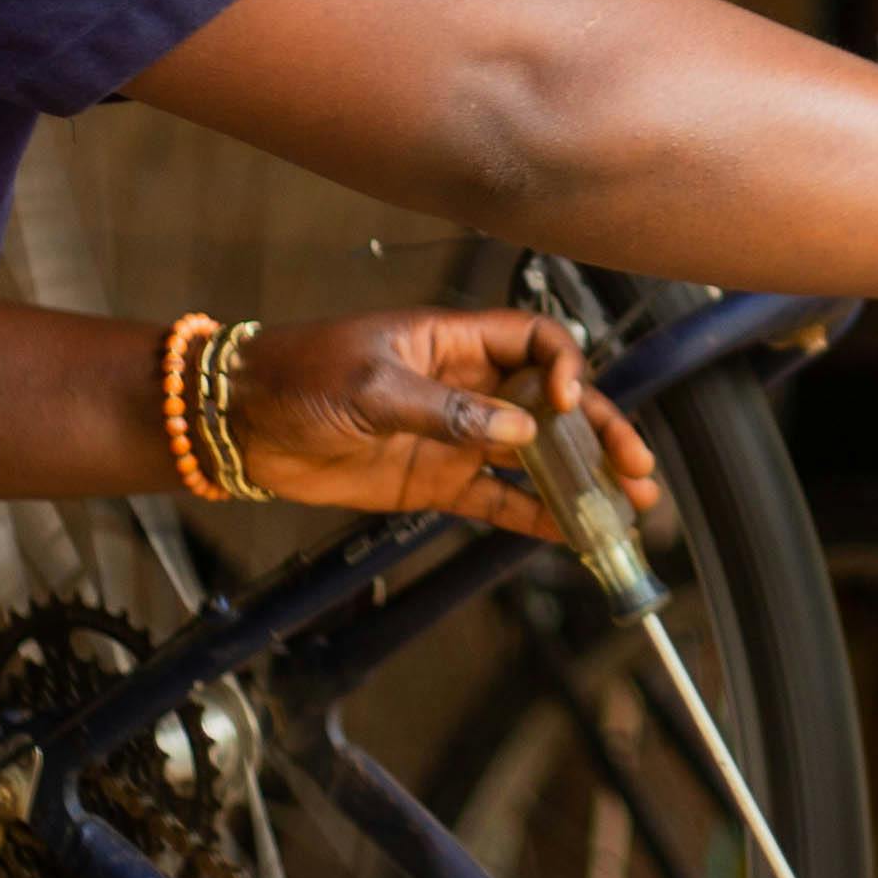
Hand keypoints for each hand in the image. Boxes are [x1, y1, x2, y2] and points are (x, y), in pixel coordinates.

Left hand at [227, 308, 658, 535]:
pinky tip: (573, 536)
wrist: (241, 422)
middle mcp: (468, 387)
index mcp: (455, 343)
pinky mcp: (436, 481)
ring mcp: (457, 436)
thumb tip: (514, 430)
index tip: (571, 400)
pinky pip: (499, 499)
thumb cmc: (299, 377)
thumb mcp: (372, 386)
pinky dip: (536, 516)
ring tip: (629, 504)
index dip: (566, 366)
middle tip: (636, 466)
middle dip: (600, 432)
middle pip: (554, 404)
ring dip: (582, 478)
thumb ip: (446, 410)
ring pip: (537, 455)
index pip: (536, 341)